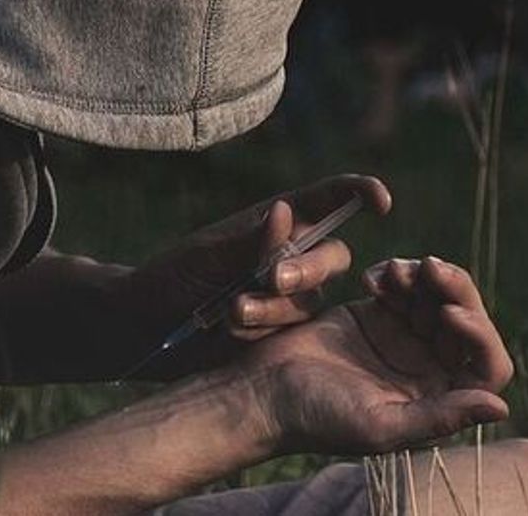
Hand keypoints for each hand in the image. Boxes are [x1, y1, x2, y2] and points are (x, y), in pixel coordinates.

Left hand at [118, 175, 390, 375]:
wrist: (145, 328)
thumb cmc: (172, 279)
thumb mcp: (206, 257)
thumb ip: (248, 242)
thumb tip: (285, 210)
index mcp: (274, 222)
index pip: (328, 200)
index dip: (358, 193)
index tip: (381, 200)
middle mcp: (289, 255)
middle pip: (332, 257)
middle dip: (308, 268)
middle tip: (271, 279)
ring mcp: (287, 297)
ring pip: (311, 300)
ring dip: (275, 306)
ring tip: (231, 311)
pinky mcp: (280, 333)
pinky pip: (294, 332)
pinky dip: (264, 330)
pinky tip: (230, 330)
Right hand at [244, 257, 513, 453]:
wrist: (262, 391)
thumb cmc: (318, 418)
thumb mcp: (380, 425)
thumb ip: (440, 416)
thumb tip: (502, 406)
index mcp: (437, 399)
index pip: (486, 366)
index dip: (479, 336)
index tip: (449, 313)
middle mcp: (428, 369)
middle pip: (467, 321)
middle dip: (456, 290)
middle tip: (431, 266)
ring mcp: (404, 338)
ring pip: (438, 296)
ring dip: (425, 276)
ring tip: (395, 270)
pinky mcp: (378, 314)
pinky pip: (404, 285)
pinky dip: (396, 274)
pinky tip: (374, 277)